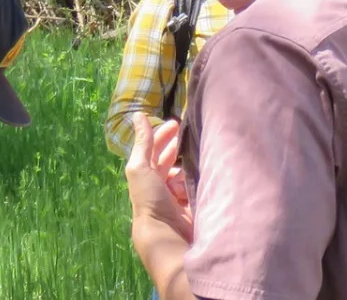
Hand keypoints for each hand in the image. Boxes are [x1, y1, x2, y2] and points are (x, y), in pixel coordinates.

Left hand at [125, 113, 192, 242]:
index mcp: (147, 177)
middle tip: (192, 132)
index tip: (177, 123)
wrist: (168, 233)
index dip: (163, 136)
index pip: (155, 152)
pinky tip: (208, 173)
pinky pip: (202, 184)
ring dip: (193, 164)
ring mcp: (181, 195)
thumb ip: (143, 143)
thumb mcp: (141, 168)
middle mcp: (162, 186)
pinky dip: (203, 178)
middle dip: (180, 147)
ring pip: (189, 171)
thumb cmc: (150, 199)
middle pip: (172, 161)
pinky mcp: (197, 203)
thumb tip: (138, 115)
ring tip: (201, 155)